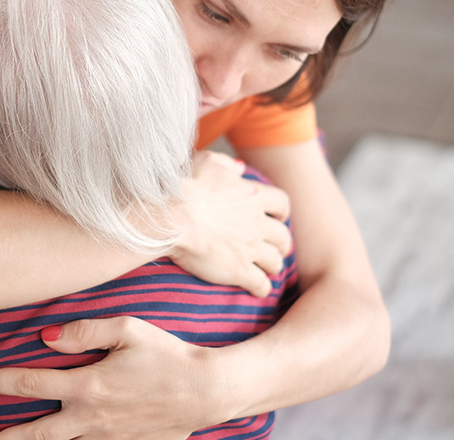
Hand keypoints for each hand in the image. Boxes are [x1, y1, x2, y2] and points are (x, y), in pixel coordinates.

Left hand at [0, 316, 228, 439]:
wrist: (206, 392)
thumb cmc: (167, 354)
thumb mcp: (128, 329)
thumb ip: (84, 331)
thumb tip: (45, 338)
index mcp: (87, 386)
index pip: (29, 384)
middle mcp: (90, 418)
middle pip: (33, 434)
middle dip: (0, 438)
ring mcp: (105, 436)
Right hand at [169, 151, 291, 296]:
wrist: (170, 217)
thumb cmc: (184, 187)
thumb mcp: (207, 163)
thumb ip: (227, 165)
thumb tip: (240, 169)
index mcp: (252, 195)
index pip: (282, 204)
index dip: (281, 212)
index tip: (276, 217)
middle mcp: (257, 222)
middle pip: (283, 236)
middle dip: (281, 243)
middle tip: (275, 247)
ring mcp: (250, 248)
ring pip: (275, 262)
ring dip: (273, 266)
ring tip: (267, 270)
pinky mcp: (239, 270)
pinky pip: (261, 284)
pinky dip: (262, 288)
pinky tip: (256, 290)